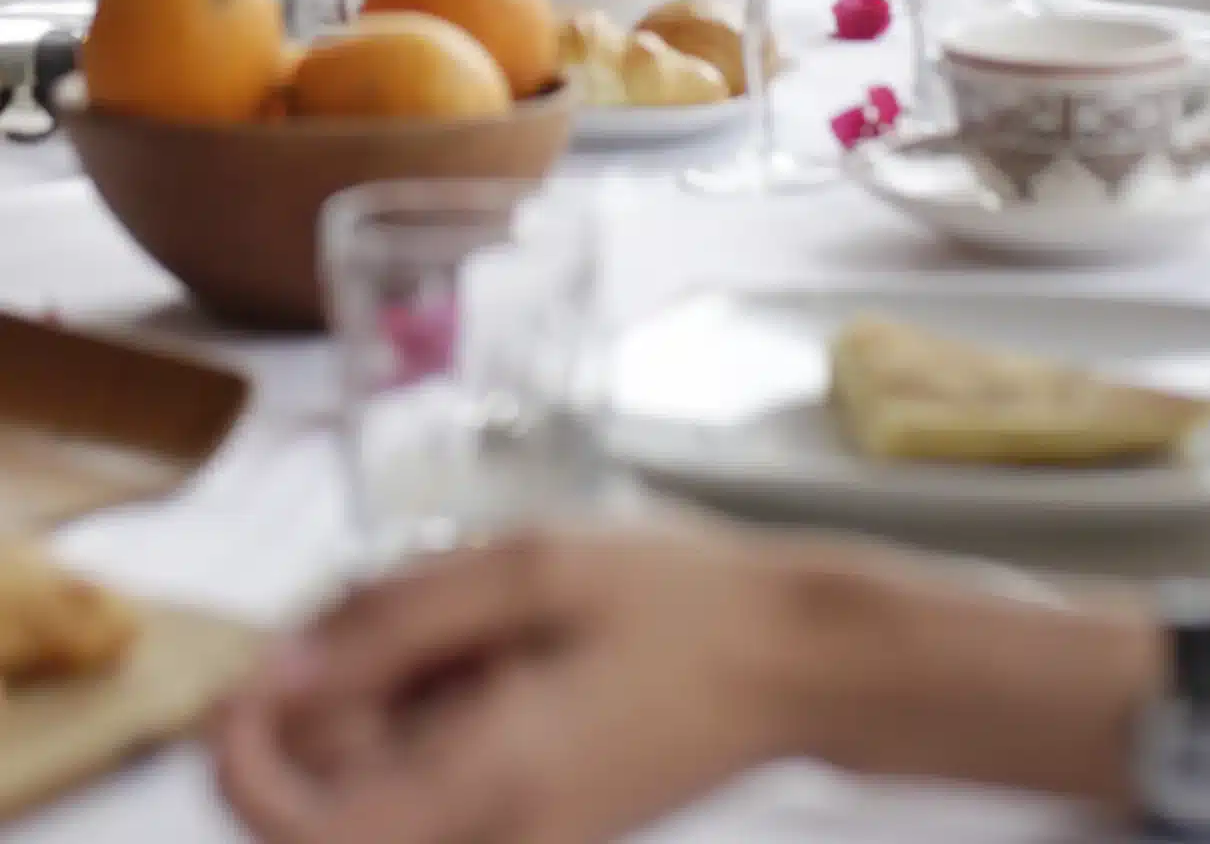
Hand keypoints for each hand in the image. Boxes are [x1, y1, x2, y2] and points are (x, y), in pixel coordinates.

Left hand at [213, 526, 801, 843]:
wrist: (793, 664)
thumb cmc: (674, 602)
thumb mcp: (528, 569)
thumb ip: (393, 624)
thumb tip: (274, 674)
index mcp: (485, 787)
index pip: (300, 835)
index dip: (241, 764)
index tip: (240, 683)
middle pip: (326, 817)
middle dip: (320, 716)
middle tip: (388, 616)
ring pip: (374, 806)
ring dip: (374, 719)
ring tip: (460, 628)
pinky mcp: (531, 838)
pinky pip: (429, 802)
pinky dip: (422, 733)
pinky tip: (486, 663)